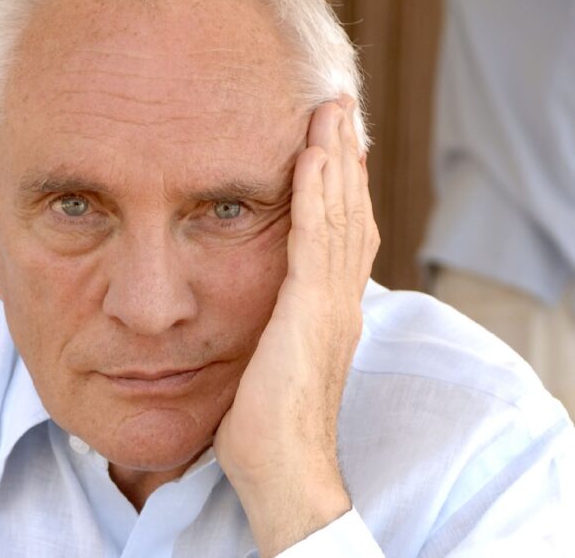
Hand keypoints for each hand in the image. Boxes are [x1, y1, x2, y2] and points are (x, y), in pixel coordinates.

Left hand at [213, 100, 379, 556]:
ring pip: (338, 216)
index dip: (337, 186)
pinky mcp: (309, 315)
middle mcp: (338, 302)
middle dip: (343, 157)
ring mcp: (329, 307)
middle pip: (348, 213)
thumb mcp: (261, 360)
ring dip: (333, 160)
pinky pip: (313, 243)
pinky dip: (315, 198)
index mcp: (327, 311)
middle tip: (336, 107)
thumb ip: (259, 324)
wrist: (281, 470)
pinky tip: (309, 160)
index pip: (337, 233)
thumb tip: (230, 306)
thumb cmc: (264, 427)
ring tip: (328, 113)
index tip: (326, 143)